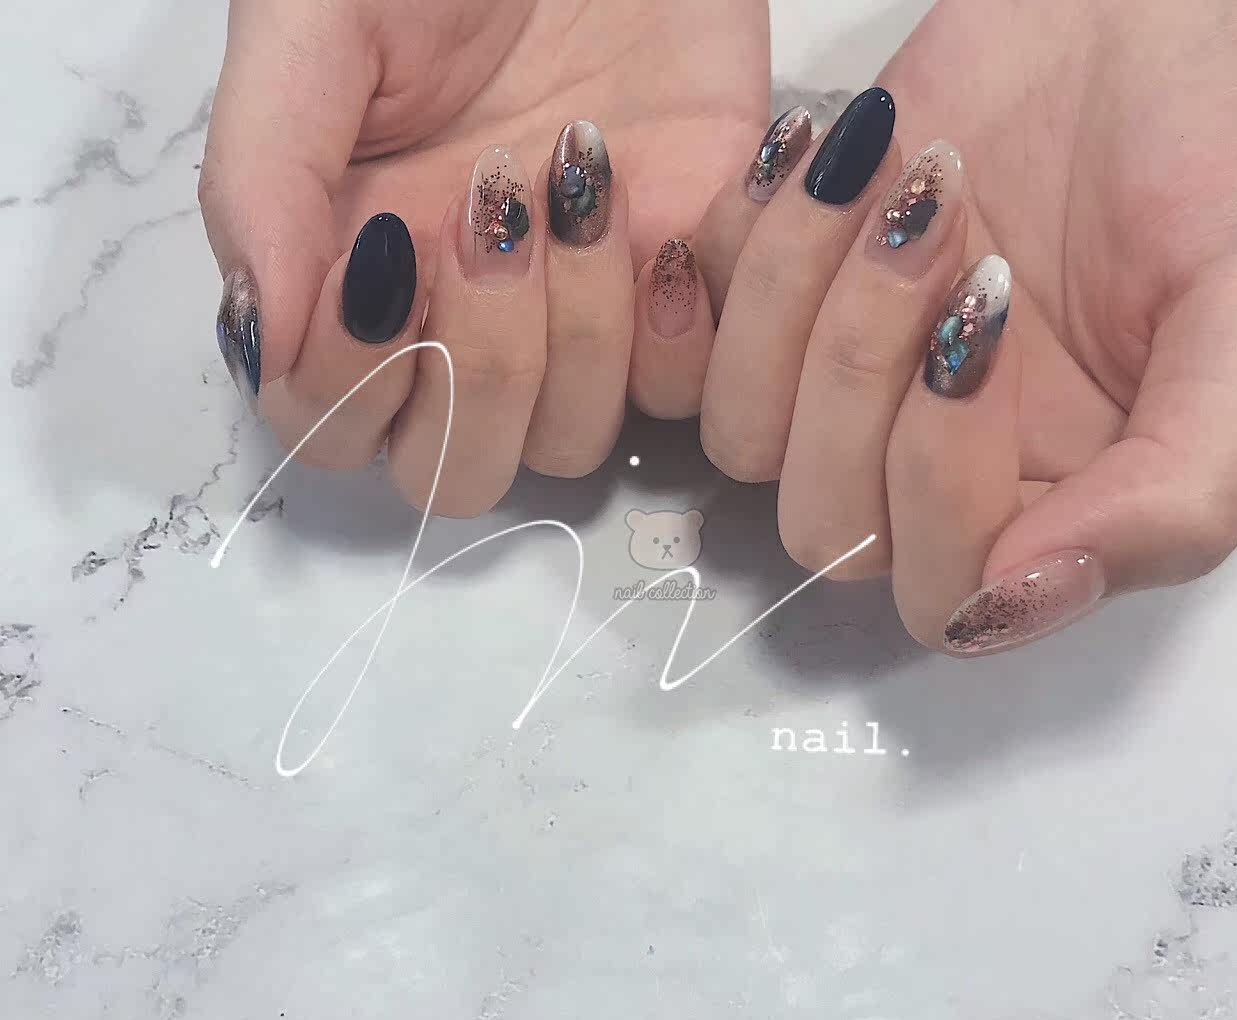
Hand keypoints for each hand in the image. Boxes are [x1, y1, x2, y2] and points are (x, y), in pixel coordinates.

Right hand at [201, 0, 766, 511]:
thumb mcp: (316, 25)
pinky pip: (686, 390)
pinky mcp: (681, 294)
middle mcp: (460, 323)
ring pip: (569, 442)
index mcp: (353, 272)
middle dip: (477, 367)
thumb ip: (263, 178)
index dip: (354, 381)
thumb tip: (262, 339)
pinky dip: (680, 318)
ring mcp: (576, 320)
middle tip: (491, 216)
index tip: (390, 249)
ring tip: (582, 175)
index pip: (330, 428)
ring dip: (579, 326)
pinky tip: (669, 217)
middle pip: (454, 470)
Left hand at [645, 0, 1236, 654]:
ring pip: (744, 433)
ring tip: (905, 170)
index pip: (941, 591)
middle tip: (949, 217)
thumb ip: (1178, 491)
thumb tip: (1016, 602)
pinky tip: (827, 144)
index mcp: (1060, 499)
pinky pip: (695, 322)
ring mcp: (858, 379)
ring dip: (797, 294)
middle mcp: (946, 461)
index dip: (938, 477)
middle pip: (824, 523)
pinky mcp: (793, 291)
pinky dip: (744, 231)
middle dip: (863, 367)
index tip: (996, 312)